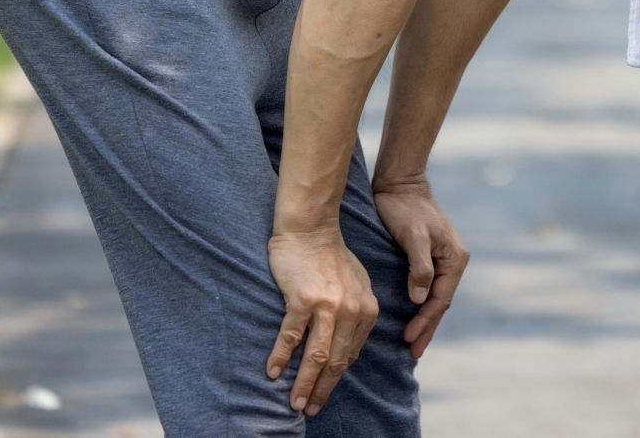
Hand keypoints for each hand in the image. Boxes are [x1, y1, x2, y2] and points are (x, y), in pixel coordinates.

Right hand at [265, 227, 378, 415]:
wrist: (310, 228)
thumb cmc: (331, 256)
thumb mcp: (357, 285)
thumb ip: (357, 314)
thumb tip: (348, 349)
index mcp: (366, 309)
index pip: (351, 354)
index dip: (336, 377)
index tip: (324, 393)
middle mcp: (351, 311)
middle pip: (335, 361)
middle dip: (322, 390)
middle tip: (310, 409)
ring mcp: (327, 306)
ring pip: (315, 355)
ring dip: (304, 383)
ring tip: (295, 402)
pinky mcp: (302, 299)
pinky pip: (291, 336)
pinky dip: (281, 356)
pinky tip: (273, 372)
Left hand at [373, 180, 469, 358]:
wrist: (400, 184)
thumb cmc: (405, 207)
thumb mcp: (413, 235)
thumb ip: (419, 267)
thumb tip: (420, 299)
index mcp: (455, 258)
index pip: (440, 300)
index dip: (425, 322)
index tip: (408, 339)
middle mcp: (453, 261)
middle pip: (440, 303)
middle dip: (427, 328)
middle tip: (412, 352)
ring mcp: (443, 260)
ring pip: (434, 297)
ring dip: (424, 319)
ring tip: (412, 342)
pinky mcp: (429, 258)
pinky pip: (427, 288)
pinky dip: (420, 305)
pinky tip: (411, 315)